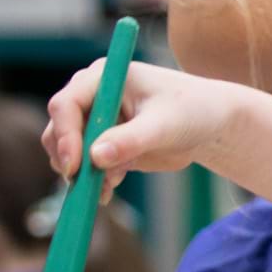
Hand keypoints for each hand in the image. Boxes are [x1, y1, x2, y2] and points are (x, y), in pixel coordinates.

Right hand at [43, 60, 241, 197]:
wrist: (212, 125)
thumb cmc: (193, 111)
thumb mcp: (165, 125)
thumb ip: (131, 140)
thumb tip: (96, 156)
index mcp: (104, 78)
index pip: (66, 104)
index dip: (65, 135)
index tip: (74, 165)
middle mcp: (93, 97)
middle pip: (59, 130)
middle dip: (69, 158)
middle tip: (84, 184)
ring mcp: (97, 122)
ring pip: (68, 152)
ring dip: (80, 174)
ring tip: (105, 189)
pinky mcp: (106, 146)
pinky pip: (86, 168)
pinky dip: (92, 182)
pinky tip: (107, 193)